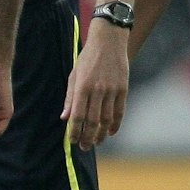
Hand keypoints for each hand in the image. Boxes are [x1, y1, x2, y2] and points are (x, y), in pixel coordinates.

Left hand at [62, 24, 129, 148]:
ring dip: (101, 134)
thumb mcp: (74, 75)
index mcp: (82, 87)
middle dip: (87, 137)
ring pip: (107, 119)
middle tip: (84, 147)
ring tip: (96, 142)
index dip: (75, 131)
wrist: (109, 41)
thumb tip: (65, 117)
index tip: (72, 141)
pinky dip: (115, 125)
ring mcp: (112, 90)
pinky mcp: (124, 89)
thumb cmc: (87, 59)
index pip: (77, 115)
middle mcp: (97, 90)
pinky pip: (120, 111)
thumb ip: (70, 97)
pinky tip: (110, 132)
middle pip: (92, 121)